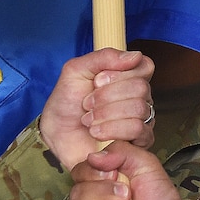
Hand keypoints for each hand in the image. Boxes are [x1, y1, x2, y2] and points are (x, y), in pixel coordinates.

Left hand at [40, 48, 154, 170]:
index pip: (144, 66)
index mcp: (129, 78)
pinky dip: (112, 130)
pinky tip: (96, 132)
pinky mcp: (139, 143)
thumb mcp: (77, 70)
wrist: (56, 133)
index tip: (96, 81)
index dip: (118, 73)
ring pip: (139, 109)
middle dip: (106, 96)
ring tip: (88, 120)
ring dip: (106, 114)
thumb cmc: (67, 102)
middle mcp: (140, 98)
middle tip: (87, 104)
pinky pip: (138, 130)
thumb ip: (104, 57)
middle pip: (140, 87)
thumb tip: (134, 56)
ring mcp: (142, 121)